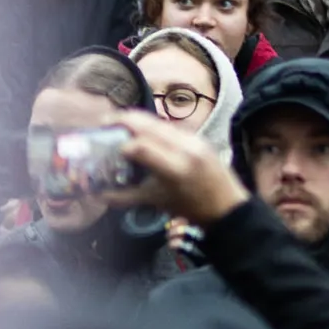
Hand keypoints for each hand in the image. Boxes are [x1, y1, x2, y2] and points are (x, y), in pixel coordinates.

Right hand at [110, 110, 246, 224]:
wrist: (229, 207)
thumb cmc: (192, 208)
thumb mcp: (157, 202)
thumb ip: (126, 197)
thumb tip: (99, 195)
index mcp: (176, 168)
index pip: (141, 146)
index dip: (120, 144)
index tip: (106, 147)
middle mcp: (186, 148)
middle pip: (148, 124)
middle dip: (123, 119)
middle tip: (103, 121)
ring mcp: (196, 140)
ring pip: (159, 122)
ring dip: (137, 121)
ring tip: (119, 124)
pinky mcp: (200, 137)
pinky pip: (171, 126)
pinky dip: (153, 126)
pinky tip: (142, 131)